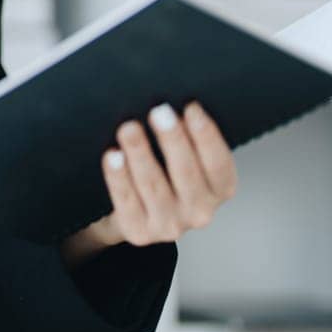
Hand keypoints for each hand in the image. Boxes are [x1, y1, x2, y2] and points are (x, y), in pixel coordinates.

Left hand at [62, 102, 237, 267]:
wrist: (135, 214)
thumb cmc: (164, 175)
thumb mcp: (183, 158)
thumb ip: (186, 137)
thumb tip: (172, 99)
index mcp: (219, 190)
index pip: (218, 163)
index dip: (206, 135)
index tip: (191, 108)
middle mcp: (199, 211)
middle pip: (186, 172)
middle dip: (173, 139)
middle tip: (159, 112)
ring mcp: (169, 224)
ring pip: (154, 185)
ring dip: (141, 153)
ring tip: (129, 129)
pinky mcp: (139, 232)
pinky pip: (126, 200)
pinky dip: (118, 177)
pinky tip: (113, 156)